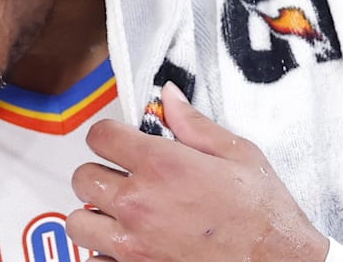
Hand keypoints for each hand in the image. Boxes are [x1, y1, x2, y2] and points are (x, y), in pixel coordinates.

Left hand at [66, 83, 328, 261]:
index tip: (119, 141)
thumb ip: (194, 124)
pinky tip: (126, 246)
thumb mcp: (238, 154)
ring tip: (118, 214)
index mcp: (162, 166)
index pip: (100, 136)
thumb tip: (167, 96)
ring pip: (78, 222)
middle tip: (122, 178)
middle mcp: (139, 204)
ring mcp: (134, 244)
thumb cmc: (264, 213)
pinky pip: (93, 261)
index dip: (109, 134)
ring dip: (94, 215)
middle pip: (83, 177)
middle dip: (100, 172)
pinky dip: (103, 254)